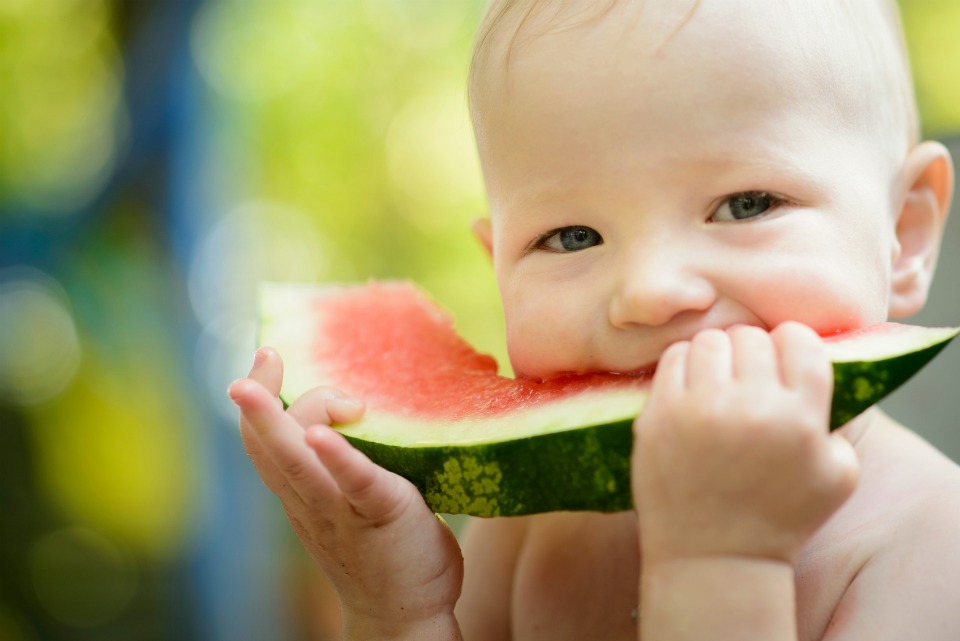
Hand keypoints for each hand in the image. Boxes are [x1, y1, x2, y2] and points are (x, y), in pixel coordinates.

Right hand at [229, 348, 463, 637]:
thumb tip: (363, 411)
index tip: (267, 357)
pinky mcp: (381, 514)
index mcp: (305, 494)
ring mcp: (341, 510)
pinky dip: (336, 457)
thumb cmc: (386, 550)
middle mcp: (312, 500)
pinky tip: (321, 435)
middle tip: (263, 356)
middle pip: (269, 448)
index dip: (261, 400)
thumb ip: (348, 463)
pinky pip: (354, 482)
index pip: (267, 443)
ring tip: (255, 388)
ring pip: (295, 462)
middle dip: (258, 402)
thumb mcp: (354, 501)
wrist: (406, 615)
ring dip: (274, 423)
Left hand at [633, 322, 859, 564]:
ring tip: (718, 380)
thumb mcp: (838, 476)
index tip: (783, 360)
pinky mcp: (658, 416)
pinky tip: (691, 388)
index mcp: (800, 418)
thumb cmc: (779, 518)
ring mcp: (699, 410)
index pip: (798, 339)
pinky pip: (672, 360)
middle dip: (752, 351)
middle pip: (751, 336)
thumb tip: (815, 367)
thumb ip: (836, 419)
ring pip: (709, 340)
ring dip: (717, 354)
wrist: (715, 557)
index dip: (792, 345)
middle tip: (747, 376)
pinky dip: (684, 365)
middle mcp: (750, 408)